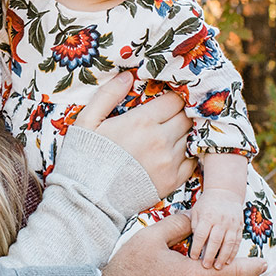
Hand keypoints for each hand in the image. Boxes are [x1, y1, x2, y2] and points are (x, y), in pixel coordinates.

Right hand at [78, 78, 193, 200]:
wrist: (88, 200)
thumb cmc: (84, 158)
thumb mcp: (87, 121)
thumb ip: (108, 95)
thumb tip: (127, 75)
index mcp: (141, 122)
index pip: (173, 100)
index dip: (171, 97)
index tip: (165, 100)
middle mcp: (161, 140)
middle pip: (186, 117)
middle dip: (179, 113)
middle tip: (169, 116)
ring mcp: (169, 162)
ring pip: (190, 137)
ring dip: (183, 133)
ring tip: (170, 134)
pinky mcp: (172, 181)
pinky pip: (191, 162)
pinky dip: (186, 155)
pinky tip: (173, 154)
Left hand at [191, 189, 245, 268]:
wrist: (225, 192)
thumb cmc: (207, 204)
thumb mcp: (196, 211)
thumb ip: (194, 226)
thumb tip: (193, 244)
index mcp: (207, 216)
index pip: (201, 235)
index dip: (196, 247)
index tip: (193, 257)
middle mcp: (220, 220)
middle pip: (215, 241)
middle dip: (210, 255)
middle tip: (206, 266)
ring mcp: (231, 223)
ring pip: (228, 243)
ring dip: (223, 256)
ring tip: (218, 267)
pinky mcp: (239, 226)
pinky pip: (237, 241)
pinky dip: (233, 252)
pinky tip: (229, 261)